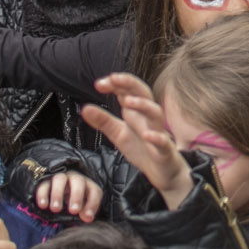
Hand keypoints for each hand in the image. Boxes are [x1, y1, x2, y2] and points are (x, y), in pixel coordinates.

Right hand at [33, 172, 103, 222]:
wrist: (56, 191)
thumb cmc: (72, 202)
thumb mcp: (81, 207)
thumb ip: (84, 212)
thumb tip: (87, 218)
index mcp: (87, 185)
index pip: (94, 191)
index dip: (93, 204)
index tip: (87, 218)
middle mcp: (75, 178)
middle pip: (78, 181)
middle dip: (77, 196)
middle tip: (73, 211)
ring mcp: (60, 177)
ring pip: (60, 179)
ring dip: (58, 194)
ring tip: (56, 209)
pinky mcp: (45, 180)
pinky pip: (43, 184)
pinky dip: (43, 194)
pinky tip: (43, 205)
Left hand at [81, 74, 191, 207]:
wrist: (162, 171)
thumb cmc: (142, 148)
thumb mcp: (118, 134)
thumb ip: (103, 121)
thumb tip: (85, 108)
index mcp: (136, 112)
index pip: (128, 90)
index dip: (116, 84)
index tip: (99, 84)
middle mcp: (148, 118)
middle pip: (144, 94)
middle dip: (130, 84)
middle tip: (114, 78)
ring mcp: (158, 132)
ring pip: (156, 113)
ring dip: (143, 105)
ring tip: (127, 102)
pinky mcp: (164, 149)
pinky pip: (163, 141)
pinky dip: (156, 137)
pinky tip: (146, 135)